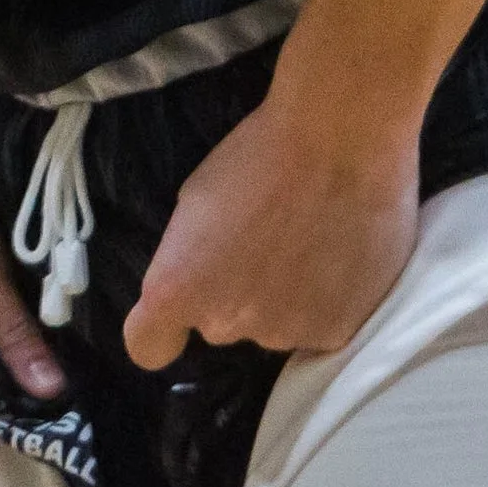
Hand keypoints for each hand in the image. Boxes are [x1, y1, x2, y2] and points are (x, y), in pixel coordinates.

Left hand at [124, 96, 418, 369]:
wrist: (340, 140)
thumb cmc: (258, 153)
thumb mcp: (196, 199)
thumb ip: (191, 257)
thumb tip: (206, 280)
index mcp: (179, 289)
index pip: (147, 345)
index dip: (164, 329)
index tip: (186, 300)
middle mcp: (225, 324)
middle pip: (220, 323)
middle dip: (234, 293)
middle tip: (264, 242)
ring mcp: (283, 336)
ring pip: (273, 325)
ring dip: (283, 297)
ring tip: (309, 241)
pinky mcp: (335, 334)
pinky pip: (319, 325)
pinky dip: (327, 300)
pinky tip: (340, 256)